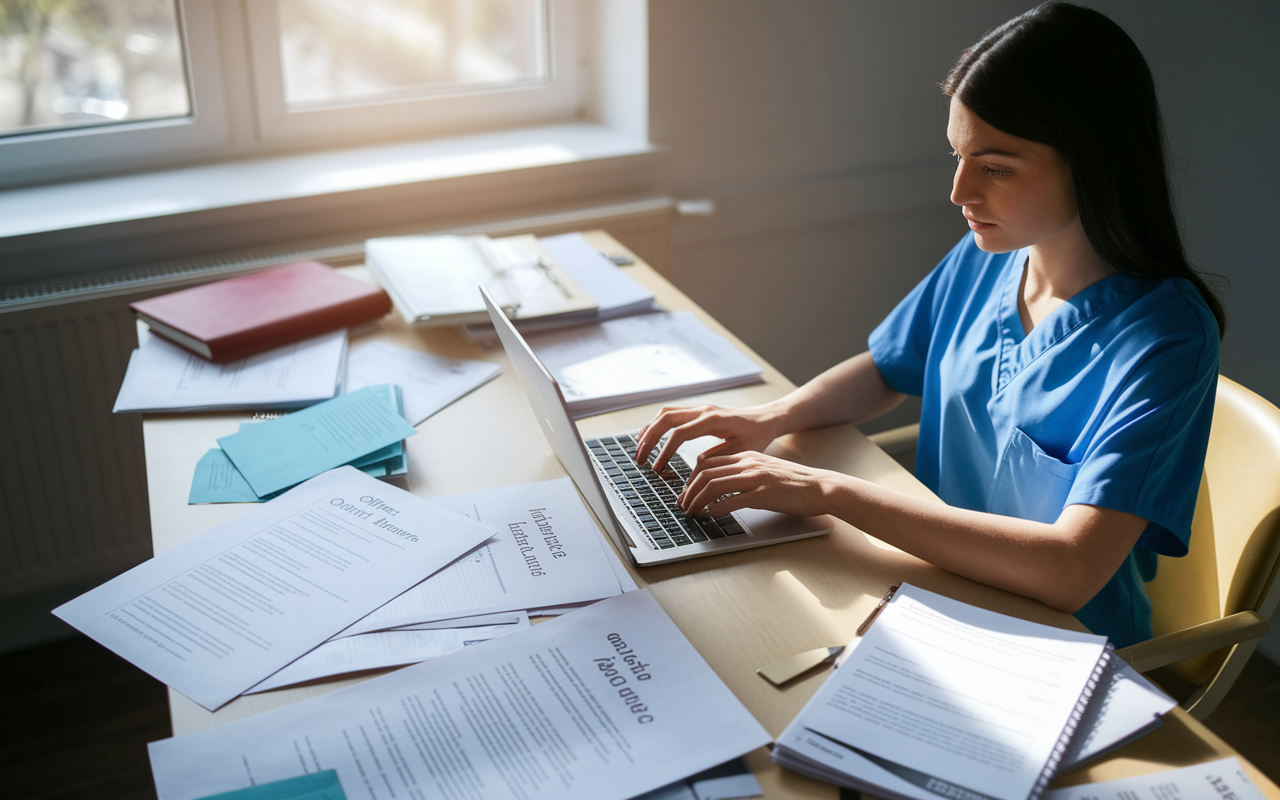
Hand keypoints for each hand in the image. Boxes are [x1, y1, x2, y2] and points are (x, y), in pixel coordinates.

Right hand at [635, 404, 782, 470]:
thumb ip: (716, 460)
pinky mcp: (698, 412)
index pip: (679, 433)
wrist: (766, 419)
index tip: (657, 468)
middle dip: (649, 438)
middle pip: (665, 418)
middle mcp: (703, 410)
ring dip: (650, 429)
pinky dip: (657, 424)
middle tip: (640, 458)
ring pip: (665, 413)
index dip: (664, 451)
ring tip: (640, 448)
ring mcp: (699, 408)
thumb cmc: (757, 436)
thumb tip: (693, 473)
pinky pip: (672, 413)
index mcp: (713, 420)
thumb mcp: (740, 453)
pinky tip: (651, 436)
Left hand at [678, 451, 843, 517]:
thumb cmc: (793, 483)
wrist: (820, 487)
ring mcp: (755, 478)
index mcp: (746, 456)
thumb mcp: (764, 472)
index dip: (691, 479)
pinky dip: (715, 509)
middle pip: (705, 473)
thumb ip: (743, 476)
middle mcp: (748, 464)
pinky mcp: (763, 494)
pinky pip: (730, 500)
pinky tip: (710, 516)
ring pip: (713, 485)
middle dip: (688, 491)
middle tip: (682, 505)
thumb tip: (720, 491)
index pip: (707, 462)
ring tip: (691, 513)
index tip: (686, 493)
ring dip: (696, 500)